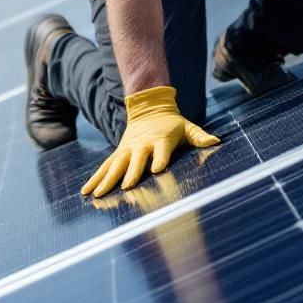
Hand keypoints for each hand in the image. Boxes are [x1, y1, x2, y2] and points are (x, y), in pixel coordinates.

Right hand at [81, 86, 219, 198]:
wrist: (149, 108)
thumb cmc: (172, 123)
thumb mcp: (187, 127)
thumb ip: (200, 136)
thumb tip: (216, 141)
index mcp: (161, 139)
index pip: (161, 150)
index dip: (160, 159)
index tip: (157, 170)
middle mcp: (142, 145)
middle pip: (136, 159)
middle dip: (131, 173)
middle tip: (126, 186)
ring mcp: (128, 149)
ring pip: (115, 165)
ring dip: (106, 179)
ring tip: (96, 195)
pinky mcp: (119, 153)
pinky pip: (105, 167)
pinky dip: (95, 178)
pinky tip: (86, 191)